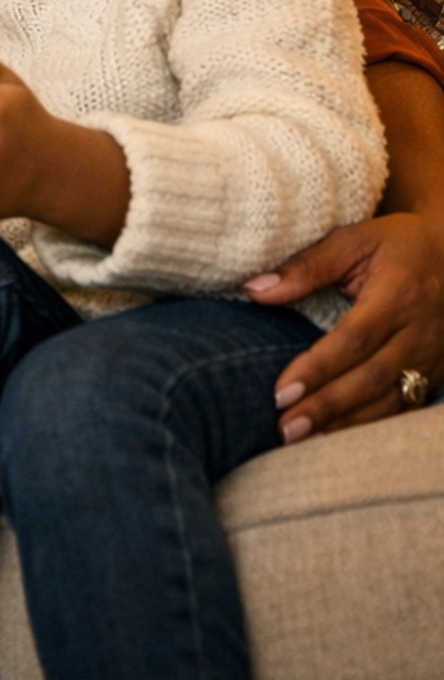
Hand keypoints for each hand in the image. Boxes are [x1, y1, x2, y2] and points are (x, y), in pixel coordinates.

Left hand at [246, 211, 443, 438]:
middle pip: (371, 378)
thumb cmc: (399, 244)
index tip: (280, 393)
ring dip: (345, 424)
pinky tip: (337, 438)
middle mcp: (421, 331)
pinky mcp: (438, 373)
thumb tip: (255, 290)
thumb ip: (306, 266)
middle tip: (285, 429)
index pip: (354, 339)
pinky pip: (403, 406)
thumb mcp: (354, 240)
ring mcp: (433, 357)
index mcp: (399, 294)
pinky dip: (370, 425)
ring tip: (301, 440)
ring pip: (390, 401)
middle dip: (327, 407)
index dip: (317, 369)